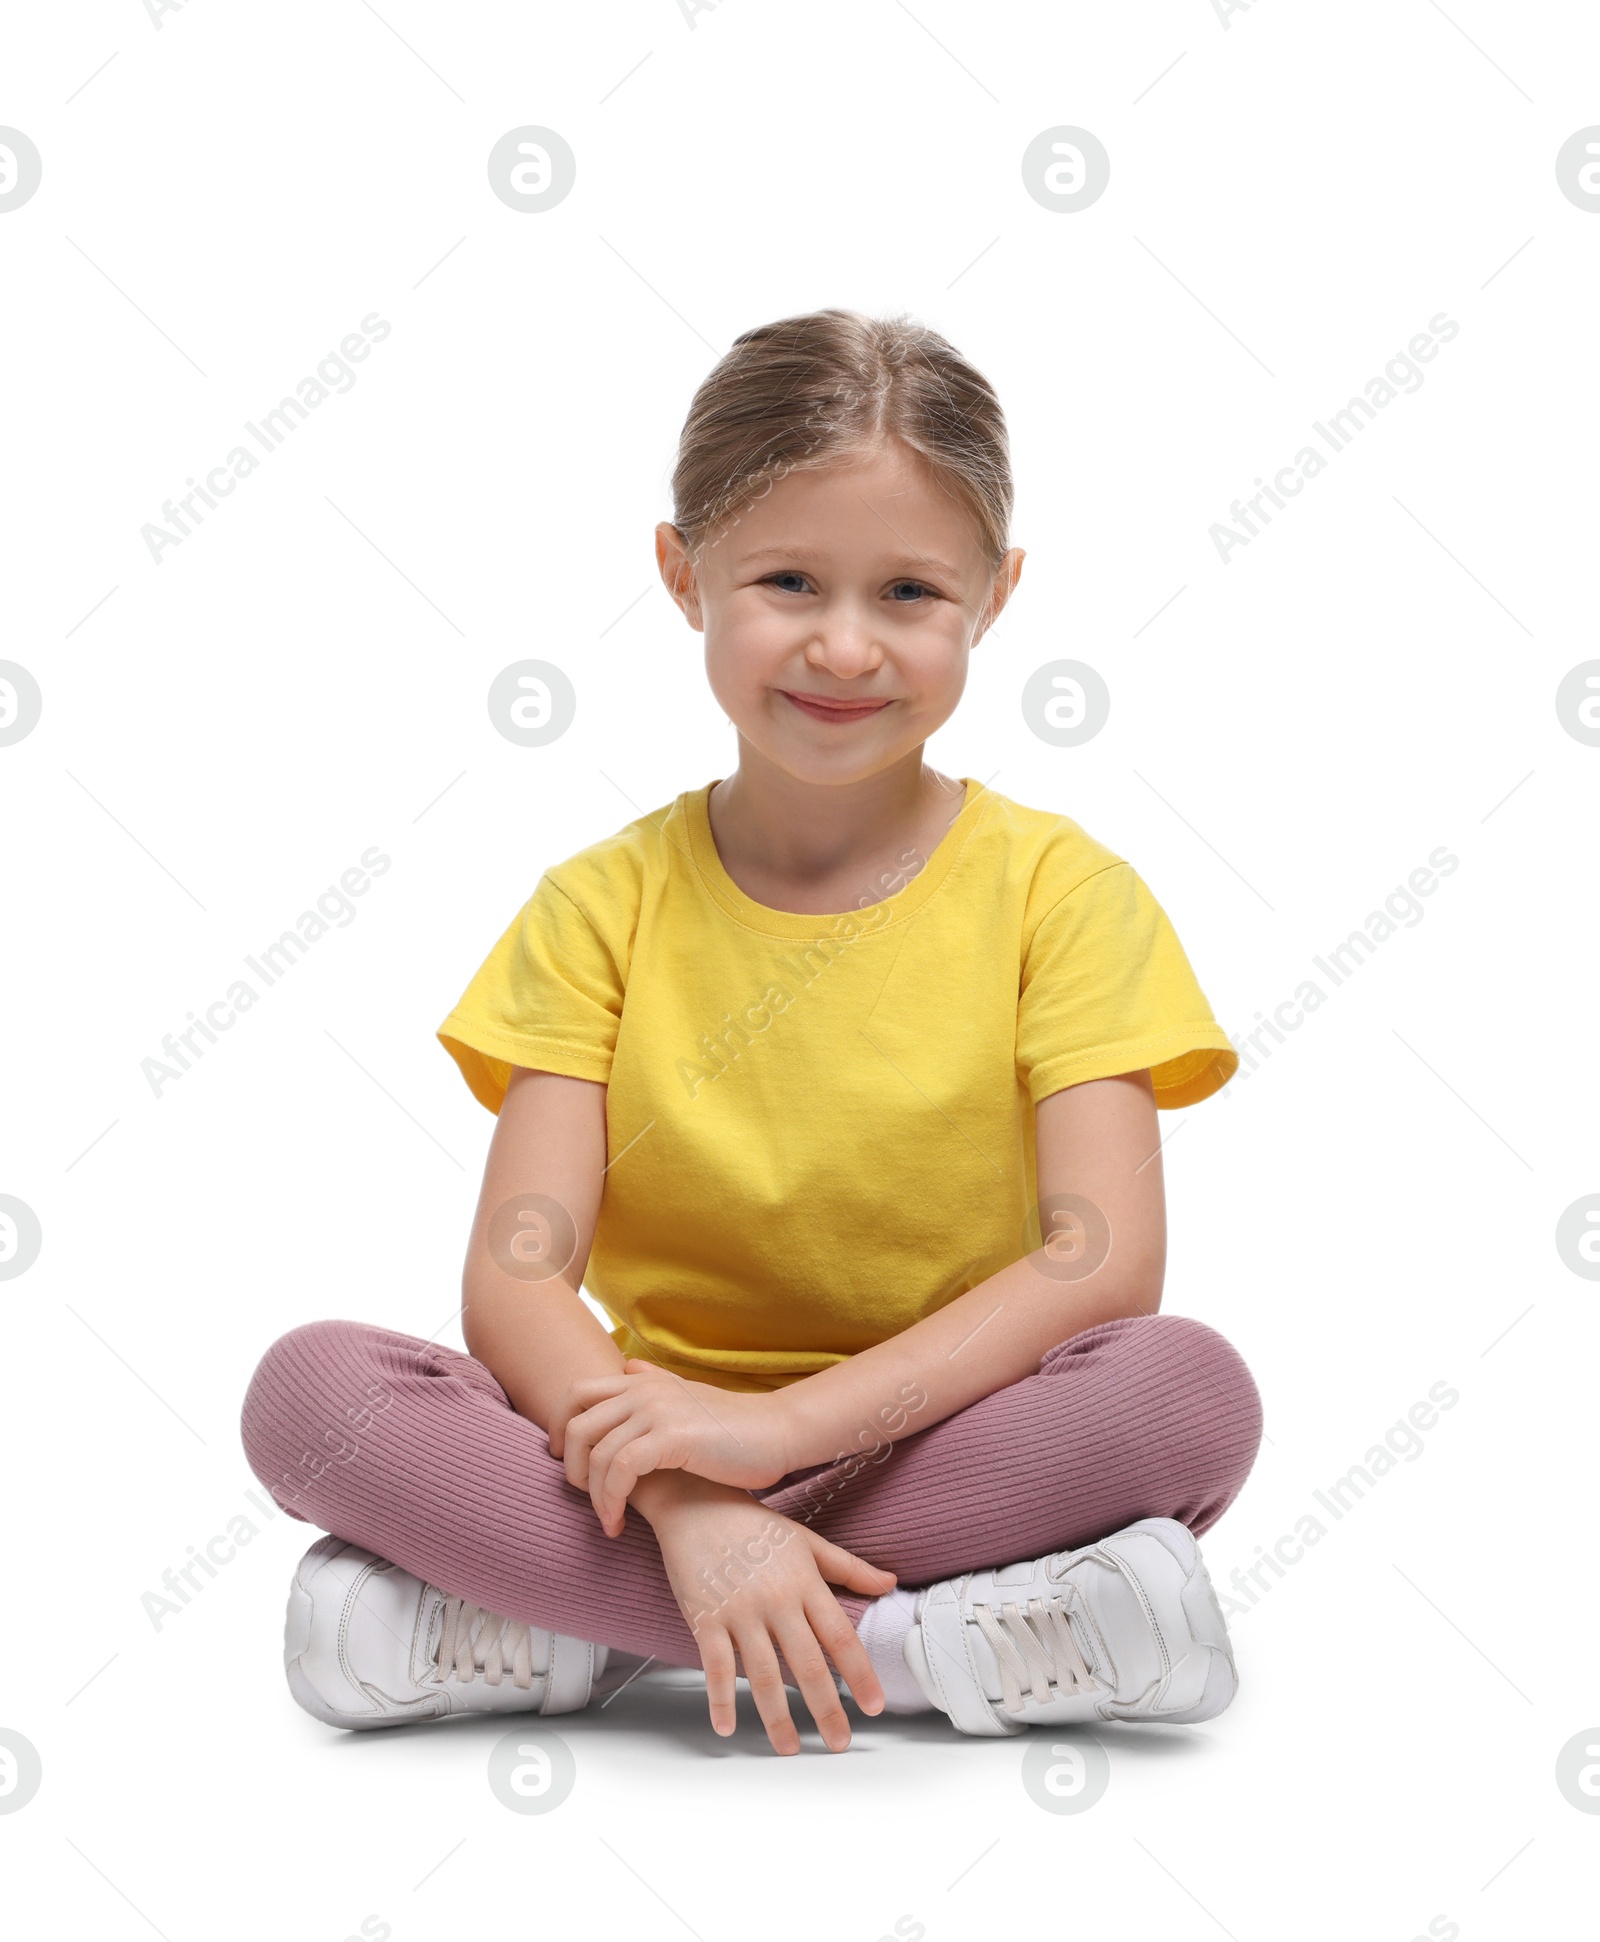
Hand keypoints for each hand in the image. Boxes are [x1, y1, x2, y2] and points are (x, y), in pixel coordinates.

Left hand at [554, 1358, 792, 1535]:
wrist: (778, 1433)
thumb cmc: (733, 1426)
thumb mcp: (687, 1396)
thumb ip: (655, 1383)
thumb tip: (628, 1366)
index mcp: (643, 1381)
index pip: (575, 1393)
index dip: (559, 1429)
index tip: (569, 1464)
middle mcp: (644, 1389)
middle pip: (576, 1425)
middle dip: (571, 1469)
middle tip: (587, 1498)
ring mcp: (658, 1410)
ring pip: (596, 1454)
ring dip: (594, 1497)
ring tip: (608, 1521)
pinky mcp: (672, 1436)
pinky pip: (620, 1469)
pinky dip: (611, 1500)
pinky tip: (619, 1522)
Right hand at [638, 1473, 895, 1753]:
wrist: (696, 1503)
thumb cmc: (755, 1525)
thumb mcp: (807, 1541)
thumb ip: (849, 1567)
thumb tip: (890, 1583)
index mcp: (805, 1582)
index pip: (840, 1636)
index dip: (859, 1674)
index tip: (874, 1706)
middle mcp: (776, 1599)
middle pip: (806, 1663)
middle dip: (826, 1707)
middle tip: (840, 1743)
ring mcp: (739, 1610)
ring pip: (761, 1673)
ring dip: (777, 1716)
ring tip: (790, 1748)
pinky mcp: (705, 1617)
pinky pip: (715, 1665)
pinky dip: (720, 1699)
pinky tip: (728, 1727)